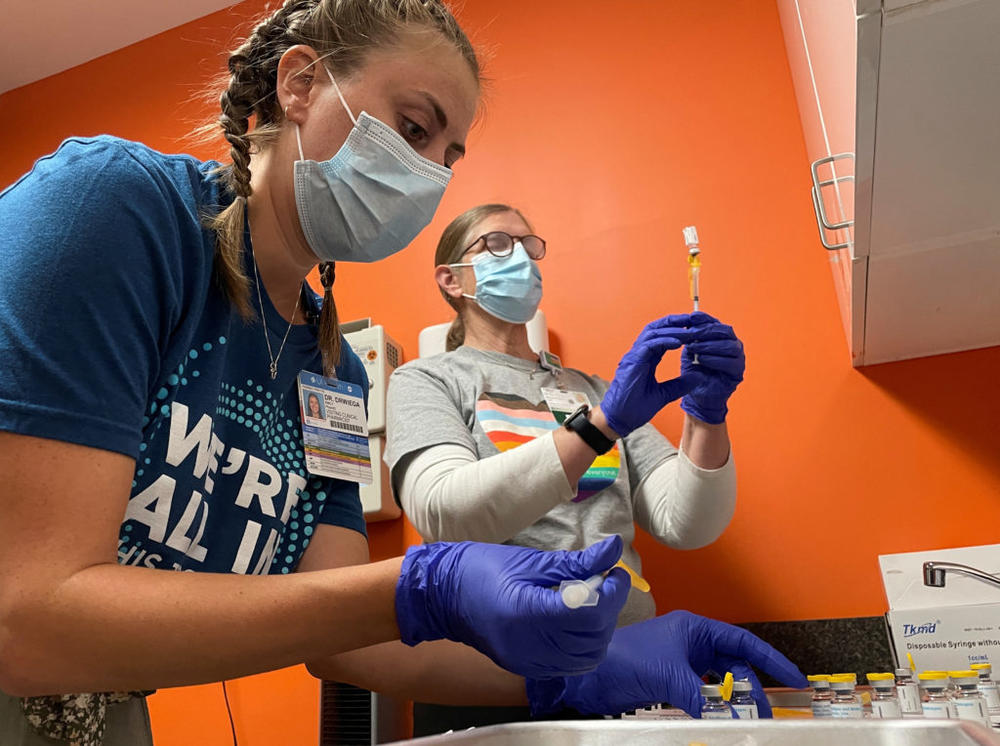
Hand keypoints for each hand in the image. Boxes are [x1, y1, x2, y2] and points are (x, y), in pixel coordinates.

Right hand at [395, 535, 630, 678]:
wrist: (443, 595)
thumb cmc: (482, 569)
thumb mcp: (530, 561)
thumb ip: (576, 562)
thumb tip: (612, 550)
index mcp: (528, 613)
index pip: (589, 613)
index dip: (612, 592)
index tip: (615, 571)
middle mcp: (530, 645)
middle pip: (593, 638)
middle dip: (609, 608)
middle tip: (605, 581)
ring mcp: (528, 662)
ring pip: (586, 657)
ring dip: (599, 630)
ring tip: (591, 601)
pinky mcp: (526, 668)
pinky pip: (569, 665)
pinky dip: (582, 646)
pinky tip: (575, 622)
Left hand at [527, 609, 806, 717]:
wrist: (588, 676)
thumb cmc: (623, 660)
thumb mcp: (669, 677)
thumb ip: (703, 698)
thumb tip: (730, 719)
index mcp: (694, 628)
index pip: (742, 641)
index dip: (770, 659)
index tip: (794, 679)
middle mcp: (690, 642)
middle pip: (734, 665)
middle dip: (751, 687)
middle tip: (763, 712)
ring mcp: (680, 663)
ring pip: (719, 683)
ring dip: (732, 700)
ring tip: (745, 719)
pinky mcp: (670, 682)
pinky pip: (703, 695)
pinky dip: (713, 707)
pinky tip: (720, 719)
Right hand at [600, 315, 706, 437]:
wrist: (619, 420)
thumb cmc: (635, 408)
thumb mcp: (664, 395)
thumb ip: (679, 384)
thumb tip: (698, 377)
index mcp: (645, 359)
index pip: (661, 337)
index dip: (677, 330)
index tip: (693, 328)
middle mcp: (638, 354)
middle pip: (656, 328)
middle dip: (675, 322)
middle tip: (693, 319)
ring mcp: (634, 356)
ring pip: (653, 333)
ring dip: (672, 329)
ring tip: (690, 330)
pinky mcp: (632, 362)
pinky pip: (649, 345)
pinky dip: (664, 341)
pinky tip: (679, 342)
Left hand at [679, 312, 744, 424]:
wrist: (697, 395)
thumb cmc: (694, 370)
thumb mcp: (690, 350)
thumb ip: (692, 336)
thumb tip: (688, 320)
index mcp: (722, 337)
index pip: (716, 322)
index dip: (704, 318)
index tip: (691, 317)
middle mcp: (733, 344)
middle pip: (725, 331)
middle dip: (706, 331)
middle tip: (691, 333)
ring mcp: (738, 357)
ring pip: (730, 345)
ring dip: (709, 345)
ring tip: (693, 347)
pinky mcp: (738, 372)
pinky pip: (731, 362)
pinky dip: (715, 359)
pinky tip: (701, 359)